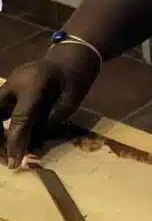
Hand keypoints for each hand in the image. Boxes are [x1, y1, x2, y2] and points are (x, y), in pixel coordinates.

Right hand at [0, 49, 98, 167]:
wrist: (72, 57)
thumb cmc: (75, 79)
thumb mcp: (70, 102)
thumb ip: (50, 123)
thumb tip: (31, 146)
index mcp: (34, 84)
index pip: (20, 118)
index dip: (15, 141)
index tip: (15, 162)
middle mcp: (15, 82)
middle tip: (8, 159)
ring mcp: (10, 85)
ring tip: (7, 155)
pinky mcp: (9, 90)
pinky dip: (1, 127)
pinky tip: (9, 143)